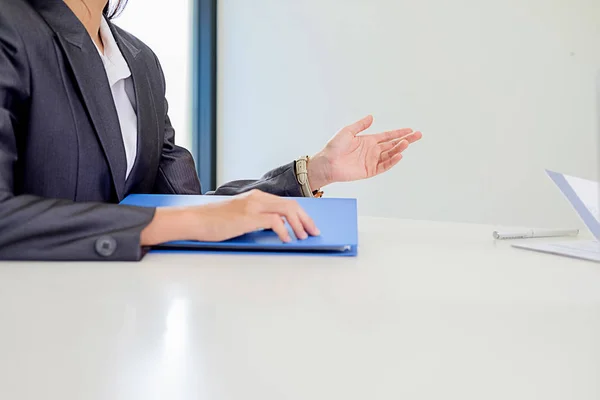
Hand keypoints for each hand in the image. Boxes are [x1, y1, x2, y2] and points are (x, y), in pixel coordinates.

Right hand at [140, 190, 319, 244]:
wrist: (196, 220)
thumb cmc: (215, 222)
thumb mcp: (240, 217)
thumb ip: (257, 218)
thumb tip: (277, 230)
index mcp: (257, 196)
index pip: (287, 202)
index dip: (302, 214)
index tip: (310, 226)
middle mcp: (258, 197)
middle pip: (291, 205)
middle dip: (306, 219)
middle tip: (314, 232)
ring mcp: (253, 205)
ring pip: (287, 210)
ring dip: (299, 225)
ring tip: (304, 237)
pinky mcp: (248, 216)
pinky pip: (274, 221)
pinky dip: (284, 230)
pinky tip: (287, 240)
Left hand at [307, 115, 421, 188]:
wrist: (327, 163)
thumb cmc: (334, 147)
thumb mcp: (347, 131)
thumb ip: (360, 125)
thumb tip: (371, 117)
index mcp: (368, 140)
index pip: (388, 136)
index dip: (399, 132)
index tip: (410, 130)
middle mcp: (372, 151)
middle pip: (393, 144)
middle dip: (406, 140)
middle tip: (418, 135)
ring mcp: (372, 161)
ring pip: (390, 154)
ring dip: (399, 149)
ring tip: (406, 143)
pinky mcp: (370, 171)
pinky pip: (384, 166)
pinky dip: (392, 161)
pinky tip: (399, 155)